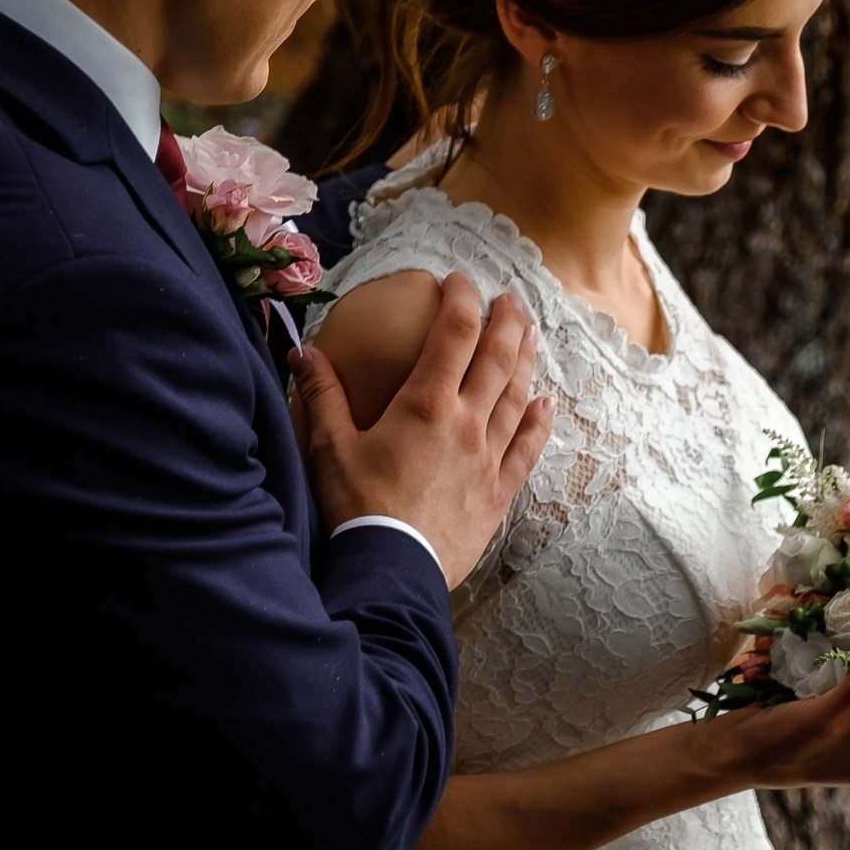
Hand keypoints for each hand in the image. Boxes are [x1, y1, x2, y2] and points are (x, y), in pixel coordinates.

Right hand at [295, 272, 554, 586]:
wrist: (394, 569)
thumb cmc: (359, 509)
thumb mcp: (331, 448)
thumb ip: (322, 395)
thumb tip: (302, 352)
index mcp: (426, 404)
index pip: (454, 334)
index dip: (461, 300)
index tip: (460, 280)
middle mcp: (466, 422)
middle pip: (497, 358)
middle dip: (506, 321)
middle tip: (510, 297)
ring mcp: (488, 457)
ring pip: (517, 395)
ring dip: (527, 359)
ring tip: (532, 333)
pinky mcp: (499, 491)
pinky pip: (526, 449)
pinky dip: (538, 423)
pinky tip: (547, 404)